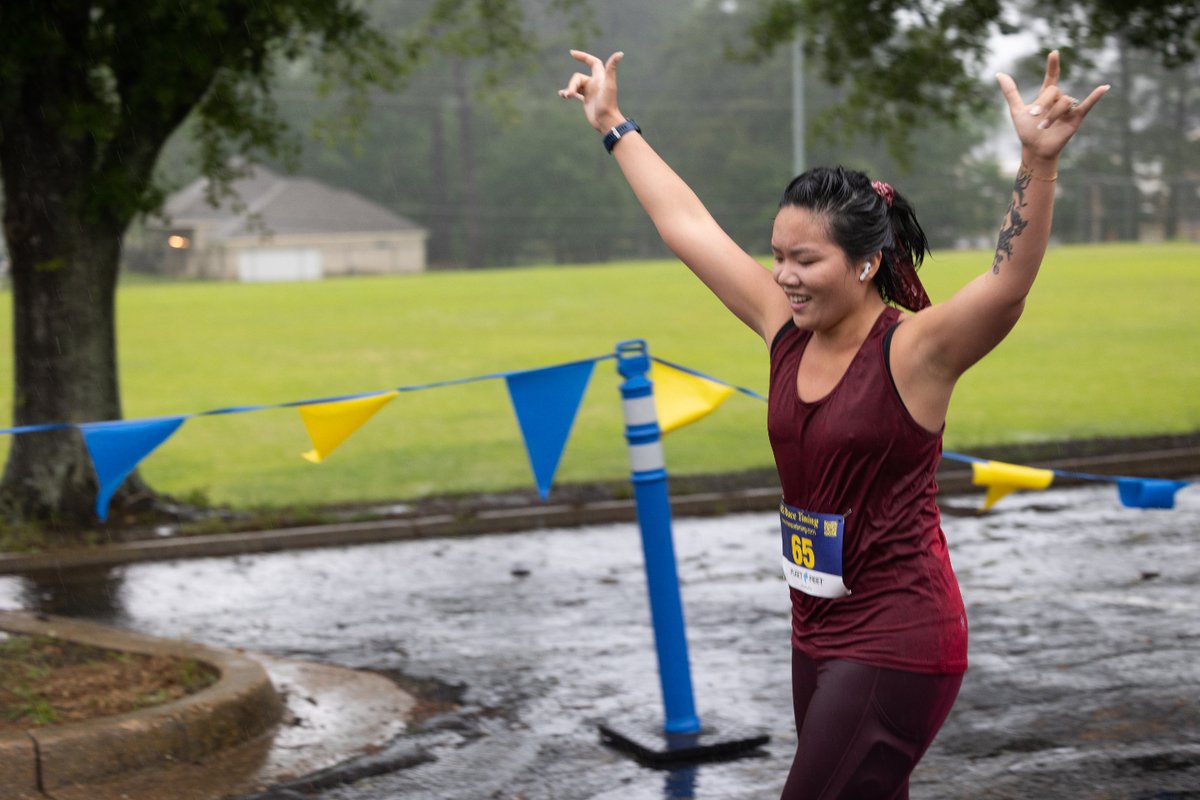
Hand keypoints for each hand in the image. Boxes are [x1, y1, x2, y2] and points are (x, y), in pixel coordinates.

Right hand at [558, 50, 624, 133]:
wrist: (607, 121)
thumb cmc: (608, 103)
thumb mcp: (609, 84)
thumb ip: (611, 68)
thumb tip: (620, 53)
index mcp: (600, 78)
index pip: (592, 62)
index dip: (583, 56)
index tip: (571, 53)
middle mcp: (595, 84)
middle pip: (579, 78)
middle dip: (572, 84)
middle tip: (570, 94)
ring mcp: (590, 92)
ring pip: (575, 85)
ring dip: (569, 89)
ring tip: (566, 96)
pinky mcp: (587, 101)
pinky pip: (575, 93)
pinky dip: (568, 93)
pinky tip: (562, 95)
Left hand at [996, 50, 1108, 166]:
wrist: (1035, 150)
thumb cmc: (1027, 131)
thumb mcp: (1016, 110)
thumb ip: (1011, 92)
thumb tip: (999, 74)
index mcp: (1046, 97)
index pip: (1051, 78)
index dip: (1052, 66)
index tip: (1053, 53)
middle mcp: (1059, 100)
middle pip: (1054, 91)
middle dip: (1043, 103)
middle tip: (1034, 116)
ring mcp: (1069, 109)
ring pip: (1064, 102)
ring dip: (1052, 115)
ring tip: (1043, 127)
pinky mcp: (1076, 118)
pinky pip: (1088, 104)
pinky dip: (1096, 96)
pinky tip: (1104, 87)